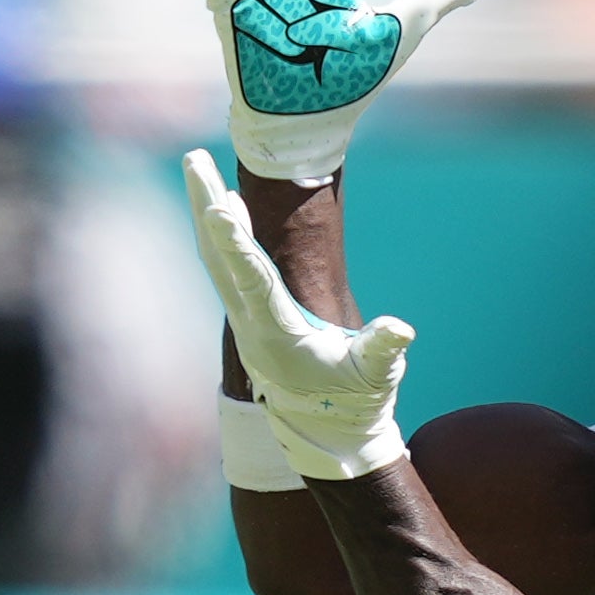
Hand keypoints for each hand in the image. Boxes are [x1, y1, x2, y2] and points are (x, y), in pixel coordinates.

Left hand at [182, 153, 413, 478]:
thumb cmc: (355, 402)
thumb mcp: (377, 378)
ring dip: (205, 210)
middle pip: (220, 256)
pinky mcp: (246, 315)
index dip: (236, 242)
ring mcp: (243, 317)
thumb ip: (384, 350)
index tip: (219, 205)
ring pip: (215, 257)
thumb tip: (399, 330)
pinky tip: (218, 204)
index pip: (253, 279)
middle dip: (206, 205)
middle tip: (194, 159)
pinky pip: (223, 265)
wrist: (326, 434)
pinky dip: (218, 232)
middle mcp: (250, 322)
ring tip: (198, 167)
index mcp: (278, 332)